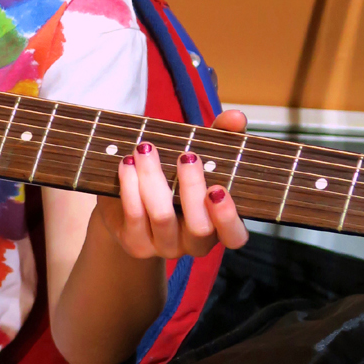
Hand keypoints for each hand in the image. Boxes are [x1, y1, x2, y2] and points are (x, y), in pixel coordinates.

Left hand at [94, 109, 249, 260]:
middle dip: (192, 188)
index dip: (228, 218)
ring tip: (146, 148)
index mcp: (218, 225)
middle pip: (199, 227)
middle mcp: (194, 242)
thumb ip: (222, 136)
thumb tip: (237, 117)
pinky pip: (134, 215)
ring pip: (162, 217)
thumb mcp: (202, 153)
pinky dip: (130, 185)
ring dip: (154, 179)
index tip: (218, 189)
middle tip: (187, 156)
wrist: (127, 199)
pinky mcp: (135, 242)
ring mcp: (164, 246)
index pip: (235, 237)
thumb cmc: (175, 174)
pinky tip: (127, 162)